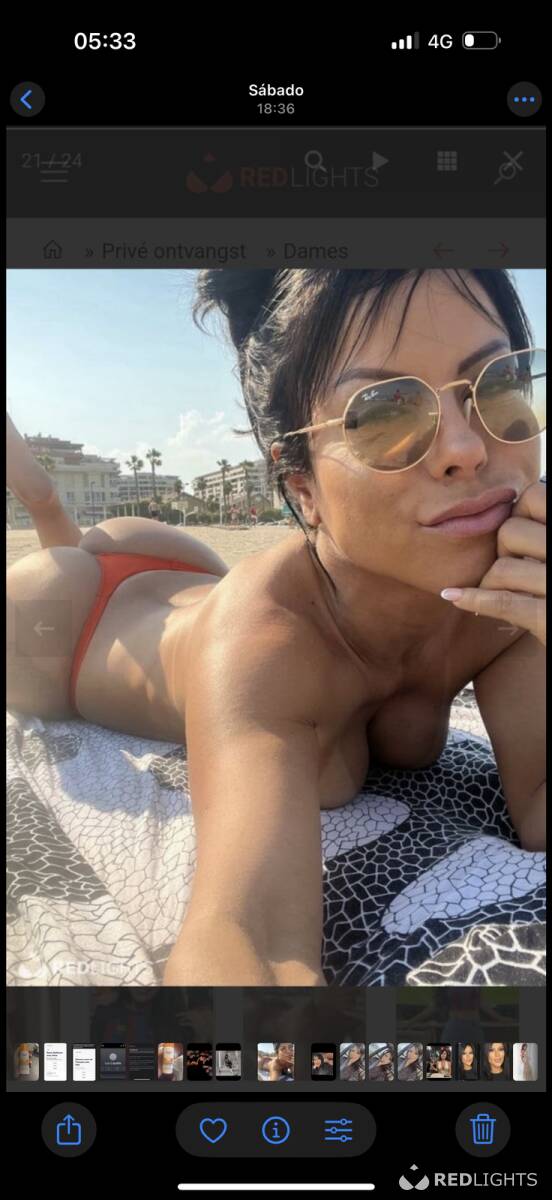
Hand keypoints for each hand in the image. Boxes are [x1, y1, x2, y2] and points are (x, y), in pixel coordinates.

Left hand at [441, 480, 545, 645]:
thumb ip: (542, 528)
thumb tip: (510, 501)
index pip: (535, 496)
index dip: (518, 513)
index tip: (519, 535)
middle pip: (510, 532)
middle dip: (501, 550)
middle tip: (510, 567)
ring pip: (502, 567)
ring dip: (491, 582)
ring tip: (498, 592)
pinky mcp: (550, 619)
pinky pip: (503, 602)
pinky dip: (474, 600)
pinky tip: (453, 597)